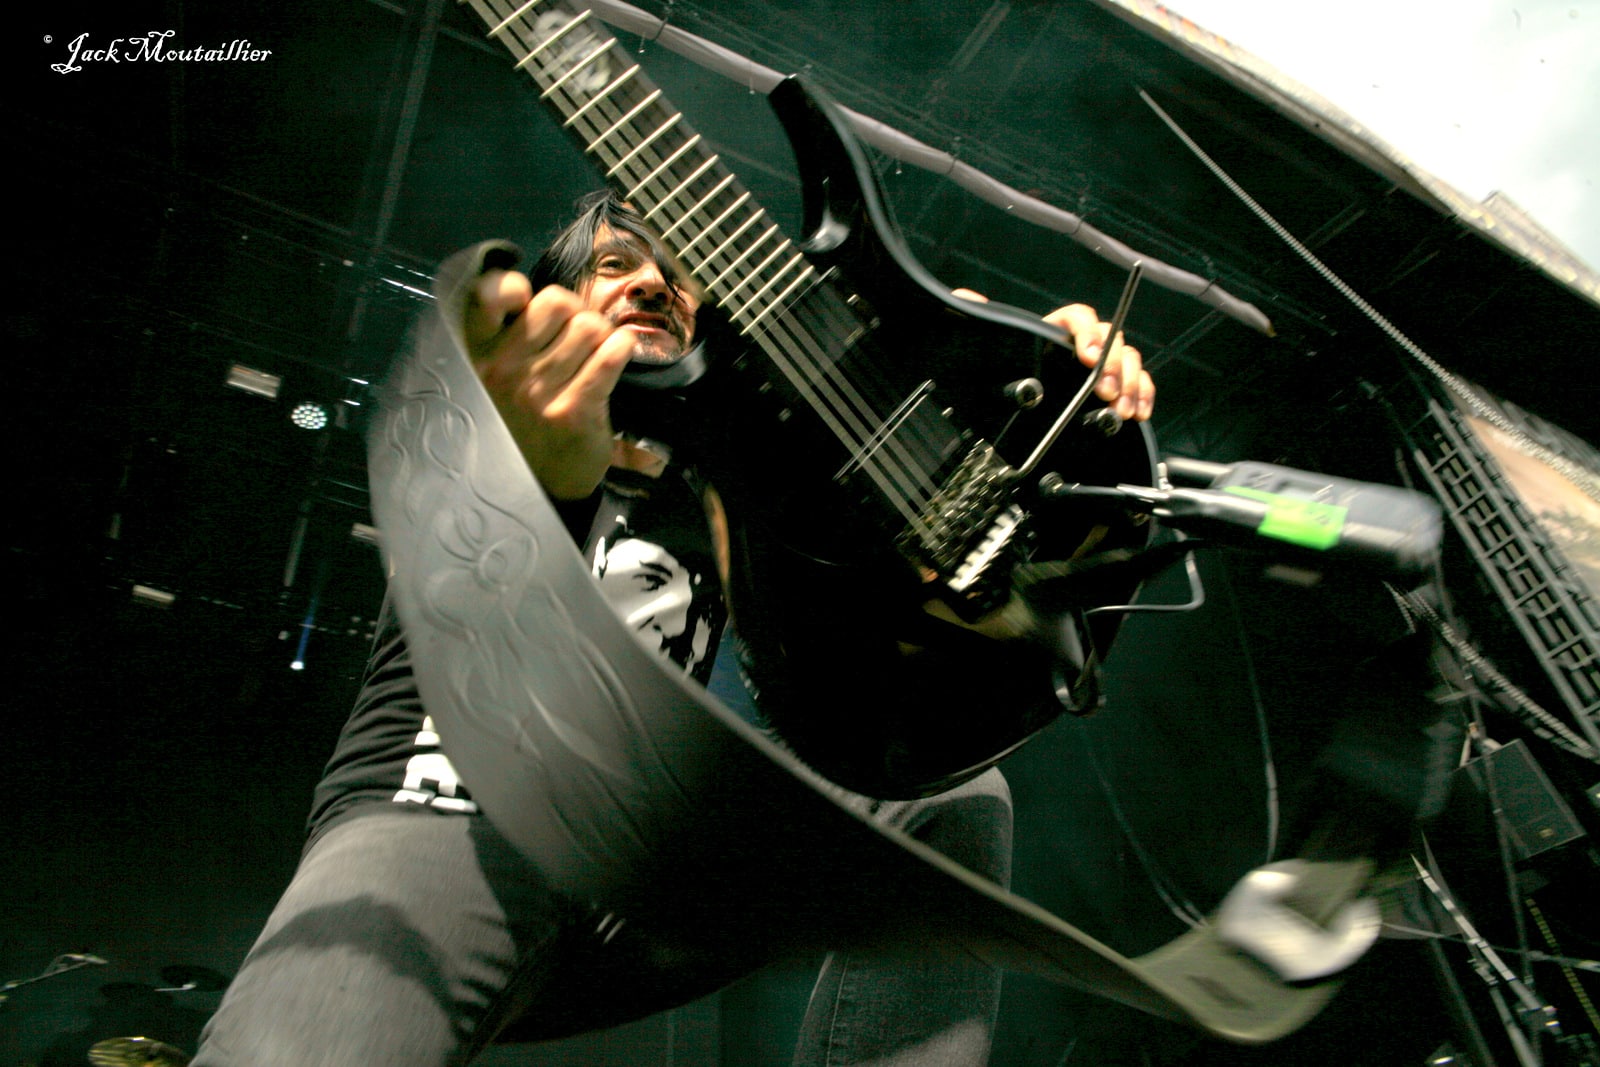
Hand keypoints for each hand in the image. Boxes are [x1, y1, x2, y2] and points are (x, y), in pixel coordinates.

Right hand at [464, 269, 636, 498]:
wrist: (542, 481)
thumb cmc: (523, 414)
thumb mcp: (496, 370)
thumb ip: (503, 327)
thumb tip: (517, 283)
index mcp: (477, 354)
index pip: (488, 294)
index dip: (512, 288)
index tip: (523, 302)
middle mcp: (502, 371)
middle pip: (557, 302)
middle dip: (575, 312)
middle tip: (576, 337)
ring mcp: (537, 393)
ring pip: (590, 326)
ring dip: (601, 335)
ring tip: (593, 356)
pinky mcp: (574, 410)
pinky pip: (612, 354)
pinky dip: (622, 347)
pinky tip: (619, 353)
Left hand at [951, 289, 1154, 421]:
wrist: (1017, 415)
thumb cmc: (1009, 373)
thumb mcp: (992, 349)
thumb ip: (979, 321)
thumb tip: (966, 299)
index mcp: (1057, 331)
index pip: (1079, 318)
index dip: (1087, 333)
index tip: (1088, 356)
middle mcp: (1084, 345)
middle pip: (1111, 339)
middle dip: (1113, 366)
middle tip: (1105, 391)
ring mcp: (1102, 367)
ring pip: (1129, 360)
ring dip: (1130, 383)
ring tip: (1121, 410)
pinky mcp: (1114, 389)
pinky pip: (1138, 383)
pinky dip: (1143, 394)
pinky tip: (1139, 412)